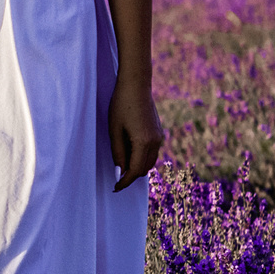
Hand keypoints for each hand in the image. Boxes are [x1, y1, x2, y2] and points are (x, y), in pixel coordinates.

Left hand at [108, 77, 162, 191]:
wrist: (136, 86)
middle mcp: (155, 142)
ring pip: (150, 162)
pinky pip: (152, 153)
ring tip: (122, 166)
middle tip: (116, 179)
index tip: (115, 188)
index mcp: (143, 142)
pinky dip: (142, 158)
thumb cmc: (121, 105)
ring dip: (137, 168)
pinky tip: (130, 154)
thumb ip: (118, 153)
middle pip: (144, 169)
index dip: (125, 182)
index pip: (135, 170)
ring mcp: (159, 137)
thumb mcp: (115, 130)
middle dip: (131, 177)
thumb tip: (120, 171)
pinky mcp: (159, 133)